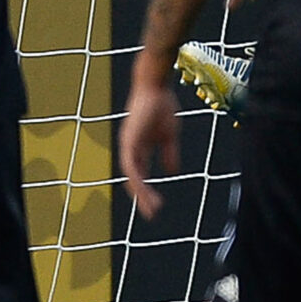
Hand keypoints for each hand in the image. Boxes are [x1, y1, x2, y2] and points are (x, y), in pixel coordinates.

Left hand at [120, 74, 179, 220]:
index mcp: (139, 148)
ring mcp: (128, 145)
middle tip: (152, 213)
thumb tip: (172, 172)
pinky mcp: (128, 140)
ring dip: (141, 192)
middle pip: (134, 179)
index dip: (147, 190)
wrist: (155, 87)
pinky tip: (143, 189)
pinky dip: (136, 178)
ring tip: (152, 206)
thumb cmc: (162, 107)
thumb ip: (169, 154)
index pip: (141, 175)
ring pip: (132, 175)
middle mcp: (130, 149)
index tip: (156, 205)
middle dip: (143, 197)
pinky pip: (131, 164)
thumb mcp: (169, 136)